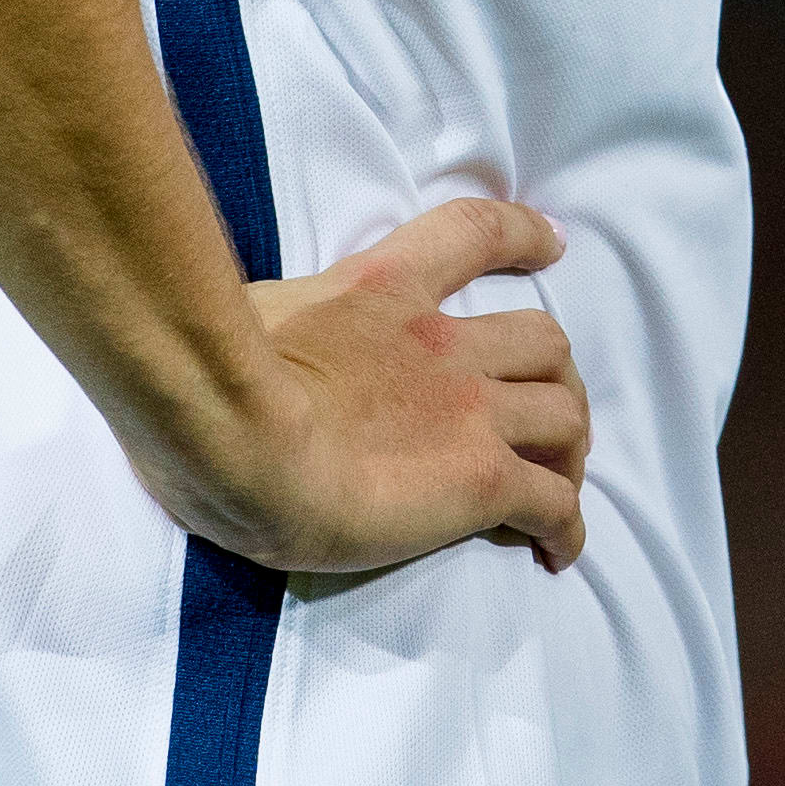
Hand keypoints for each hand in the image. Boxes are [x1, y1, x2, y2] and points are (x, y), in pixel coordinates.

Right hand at [154, 197, 590, 575]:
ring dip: (569, 450)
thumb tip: (257, 339)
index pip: (473, 234)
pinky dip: (566, 525)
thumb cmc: (214, 372)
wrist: (238, 432)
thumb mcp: (250, 311)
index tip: (552, 246)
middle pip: (545, 343)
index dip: (522, 235)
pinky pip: (553, 503)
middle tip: (542, 418)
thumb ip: (282, 320)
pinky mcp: (480, 481)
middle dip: (556, 378)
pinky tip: (556, 551)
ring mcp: (471, 412)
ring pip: (565, 416)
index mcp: (385, 288)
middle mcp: (444, 343)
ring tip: (557, 487)